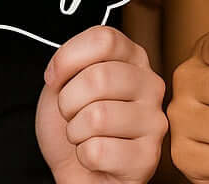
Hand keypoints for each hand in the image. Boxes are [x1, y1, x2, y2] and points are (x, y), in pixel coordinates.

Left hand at [35, 25, 166, 183]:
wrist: (78, 170)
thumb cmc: (76, 123)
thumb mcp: (63, 83)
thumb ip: (68, 64)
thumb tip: (60, 68)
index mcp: (133, 58)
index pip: (104, 39)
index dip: (68, 58)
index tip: (55, 77)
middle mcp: (150, 84)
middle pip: (99, 76)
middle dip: (68, 101)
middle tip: (71, 113)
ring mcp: (154, 121)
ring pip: (98, 116)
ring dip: (76, 131)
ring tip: (85, 134)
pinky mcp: (148, 157)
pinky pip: (99, 151)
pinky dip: (84, 156)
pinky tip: (96, 156)